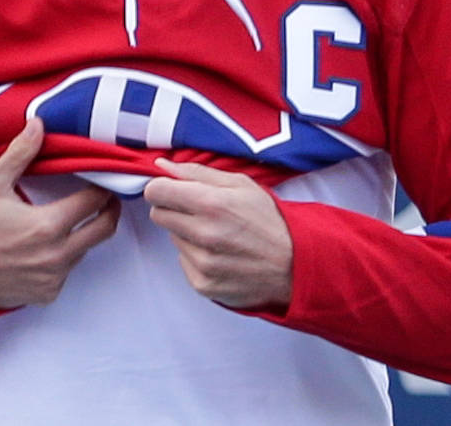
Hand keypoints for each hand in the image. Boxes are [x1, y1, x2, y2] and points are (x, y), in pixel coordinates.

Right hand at [0, 118, 120, 308]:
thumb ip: (20, 154)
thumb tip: (38, 125)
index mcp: (49, 225)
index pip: (95, 202)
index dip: (103, 187)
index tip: (103, 179)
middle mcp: (57, 255)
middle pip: (104, 229)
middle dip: (108, 211)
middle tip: (104, 199)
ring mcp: (53, 278)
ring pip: (85, 251)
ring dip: (81, 235)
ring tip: (64, 220)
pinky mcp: (47, 293)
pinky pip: (67, 272)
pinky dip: (62, 258)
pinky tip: (44, 246)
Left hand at [142, 158, 292, 310]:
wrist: (294, 266)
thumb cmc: (269, 221)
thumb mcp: (240, 185)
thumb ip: (197, 173)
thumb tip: (162, 166)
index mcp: (211, 204)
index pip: (156, 192)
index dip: (162, 188)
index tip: (172, 190)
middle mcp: (203, 235)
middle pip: (159, 215)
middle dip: (174, 209)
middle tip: (199, 212)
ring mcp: (202, 263)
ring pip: (172, 239)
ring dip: (187, 234)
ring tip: (218, 235)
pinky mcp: (202, 284)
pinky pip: (183, 262)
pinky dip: (196, 256)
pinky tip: (220, 254)